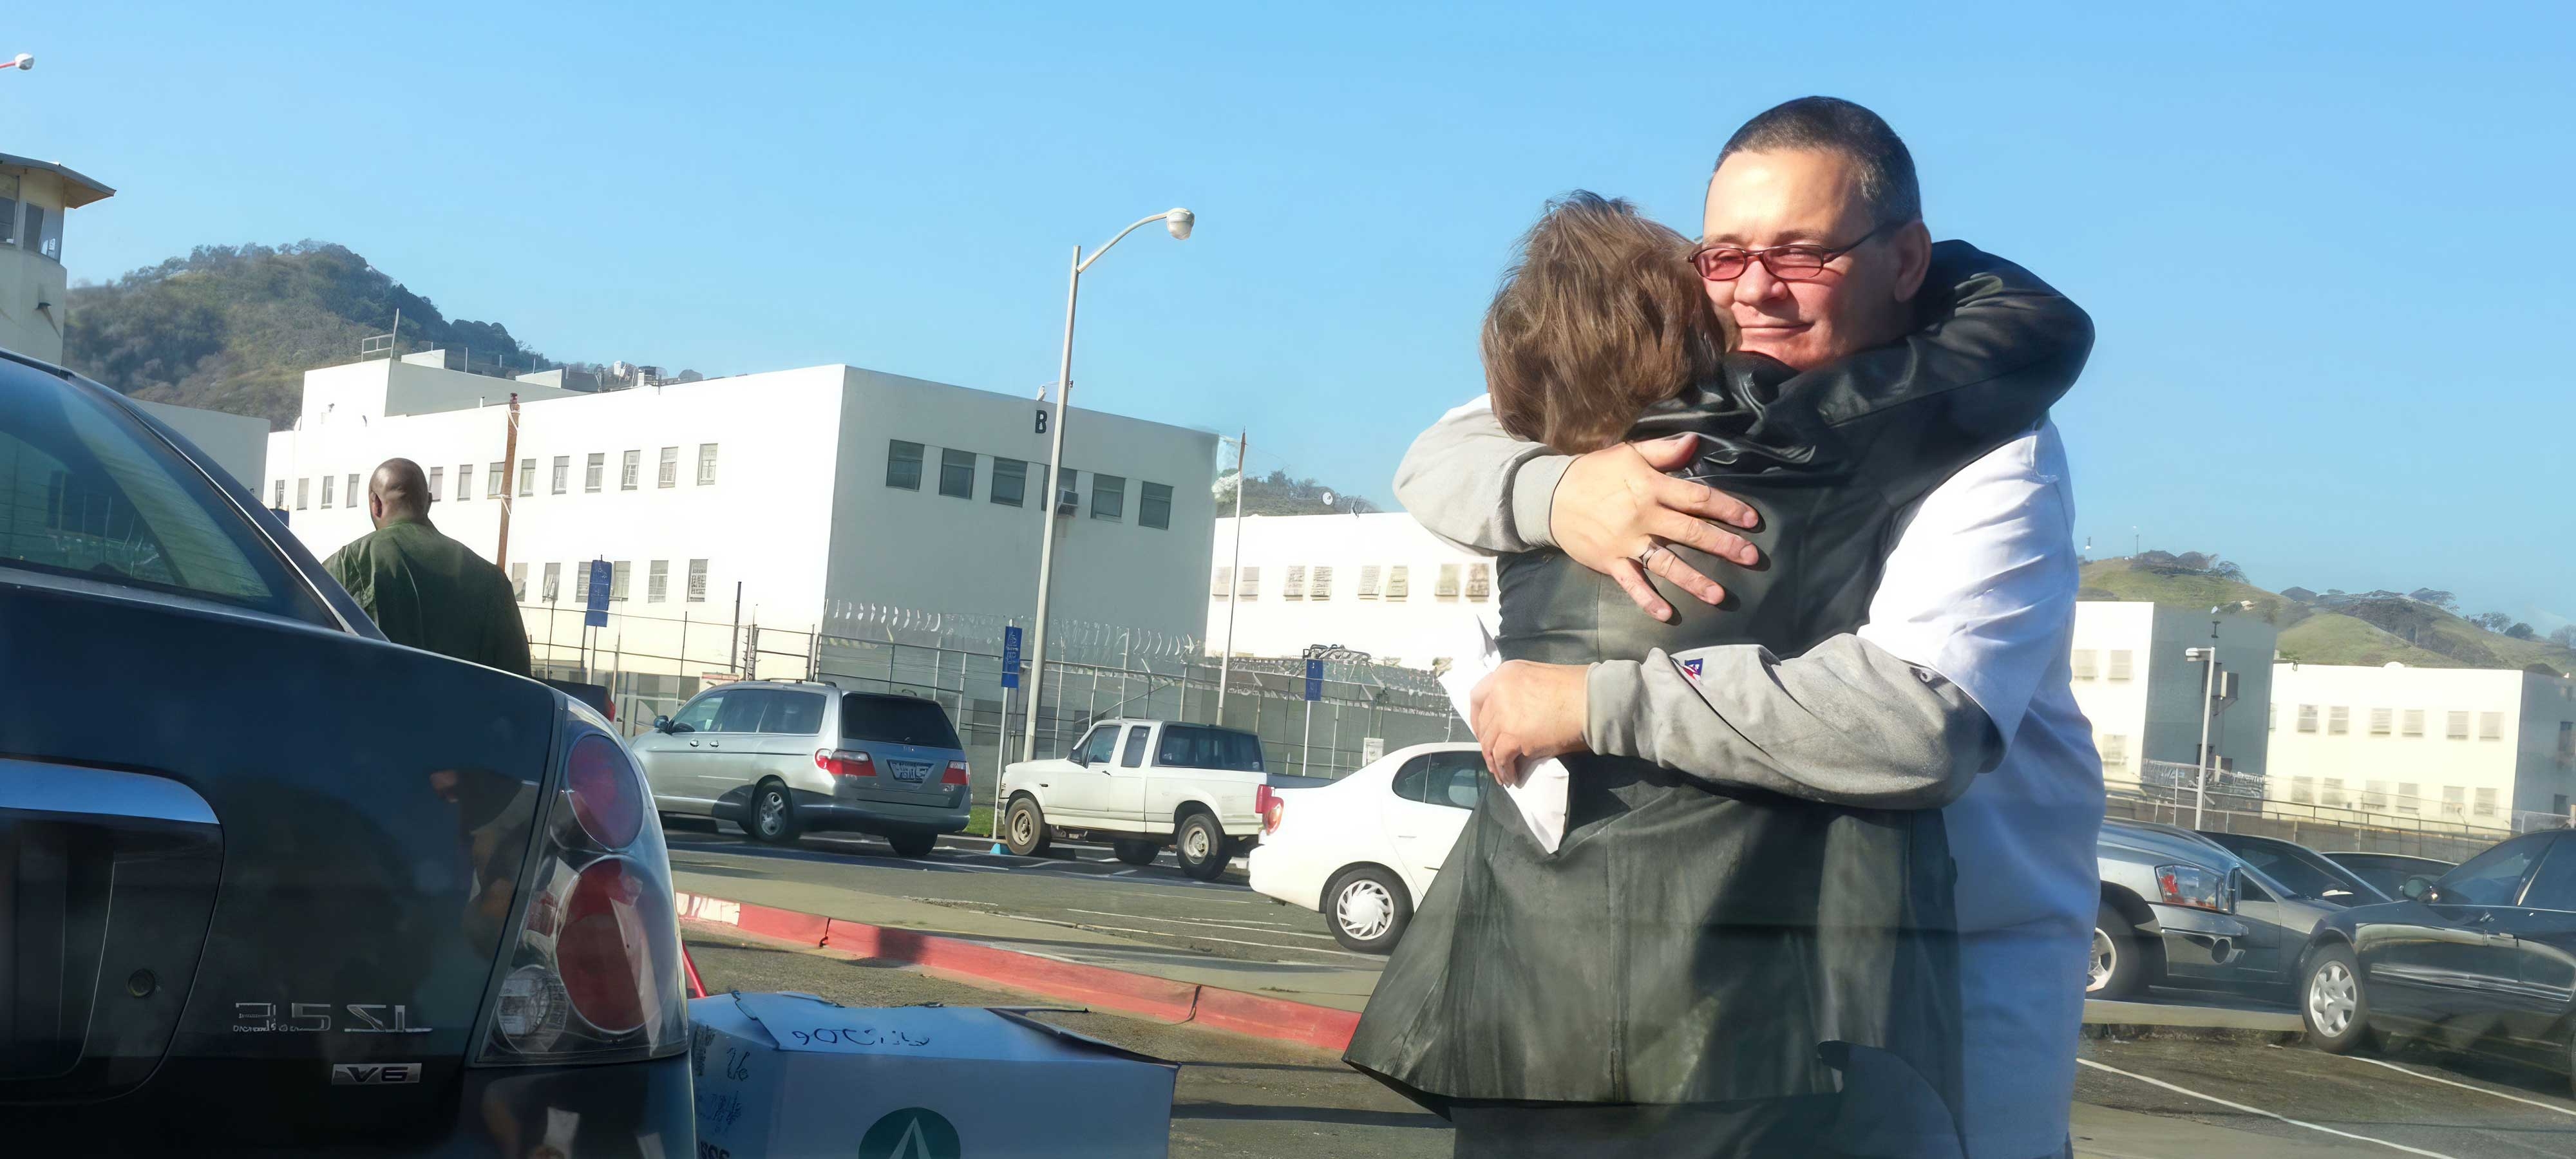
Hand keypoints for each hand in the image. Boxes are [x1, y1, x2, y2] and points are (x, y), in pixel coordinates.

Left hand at [1470, 660, 1590, 786]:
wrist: (1594, 700)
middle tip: (1495, 757)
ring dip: (1494, 761)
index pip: (1477, 697)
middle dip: (1487, 743)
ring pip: (1489, 743)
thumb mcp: (1540, 679)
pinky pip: (1501, 757)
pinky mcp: (1513, 735)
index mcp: (1506, 673)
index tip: (1483, 732)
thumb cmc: (1578, 689)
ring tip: (1502, 773)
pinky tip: (1511, 776)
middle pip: (1483, 724)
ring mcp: (1504, 713)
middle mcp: (1499, 690)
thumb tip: (1515, 721)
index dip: (1477, 718)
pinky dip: (1504, 769)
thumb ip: (1520, 694)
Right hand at [1549, 435, 1760, 621]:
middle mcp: (1643, 516)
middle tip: (1751, 557)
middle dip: (1723, 545)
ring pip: (1666, 563)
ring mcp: (1626, 542)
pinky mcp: (1610, 561)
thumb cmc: (1594, 473)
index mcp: (1651, 487)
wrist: (1549, 496)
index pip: (1697, 498)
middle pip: (1690, 532)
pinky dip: (1647, 600)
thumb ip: (1663, 451)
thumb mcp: (1628, 453)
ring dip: (1693, 579)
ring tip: (1719, 594)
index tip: (1751, 520)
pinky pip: (1632, 583)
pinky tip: (1666, 614)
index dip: (1727, 508)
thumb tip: (1695, 442)